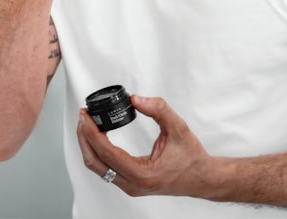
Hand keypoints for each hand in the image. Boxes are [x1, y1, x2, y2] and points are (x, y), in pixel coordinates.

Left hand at [76, 95, 215, 198]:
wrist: (203, 179)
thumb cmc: (192, 157)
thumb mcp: (178, 128)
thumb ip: (158, 110)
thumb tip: (135, 99)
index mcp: (143, 174)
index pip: (107, 153)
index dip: (91, 132)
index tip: (85, 115)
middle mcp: (133, 184)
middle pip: (95, 162)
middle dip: (84, 137)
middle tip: (83, 116)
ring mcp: (130, 187)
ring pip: (97, 168)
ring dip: (88, 145)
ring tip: (88, 123)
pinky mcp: (129, 184)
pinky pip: (105, 169)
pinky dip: (97, 151)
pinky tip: (97, 135)